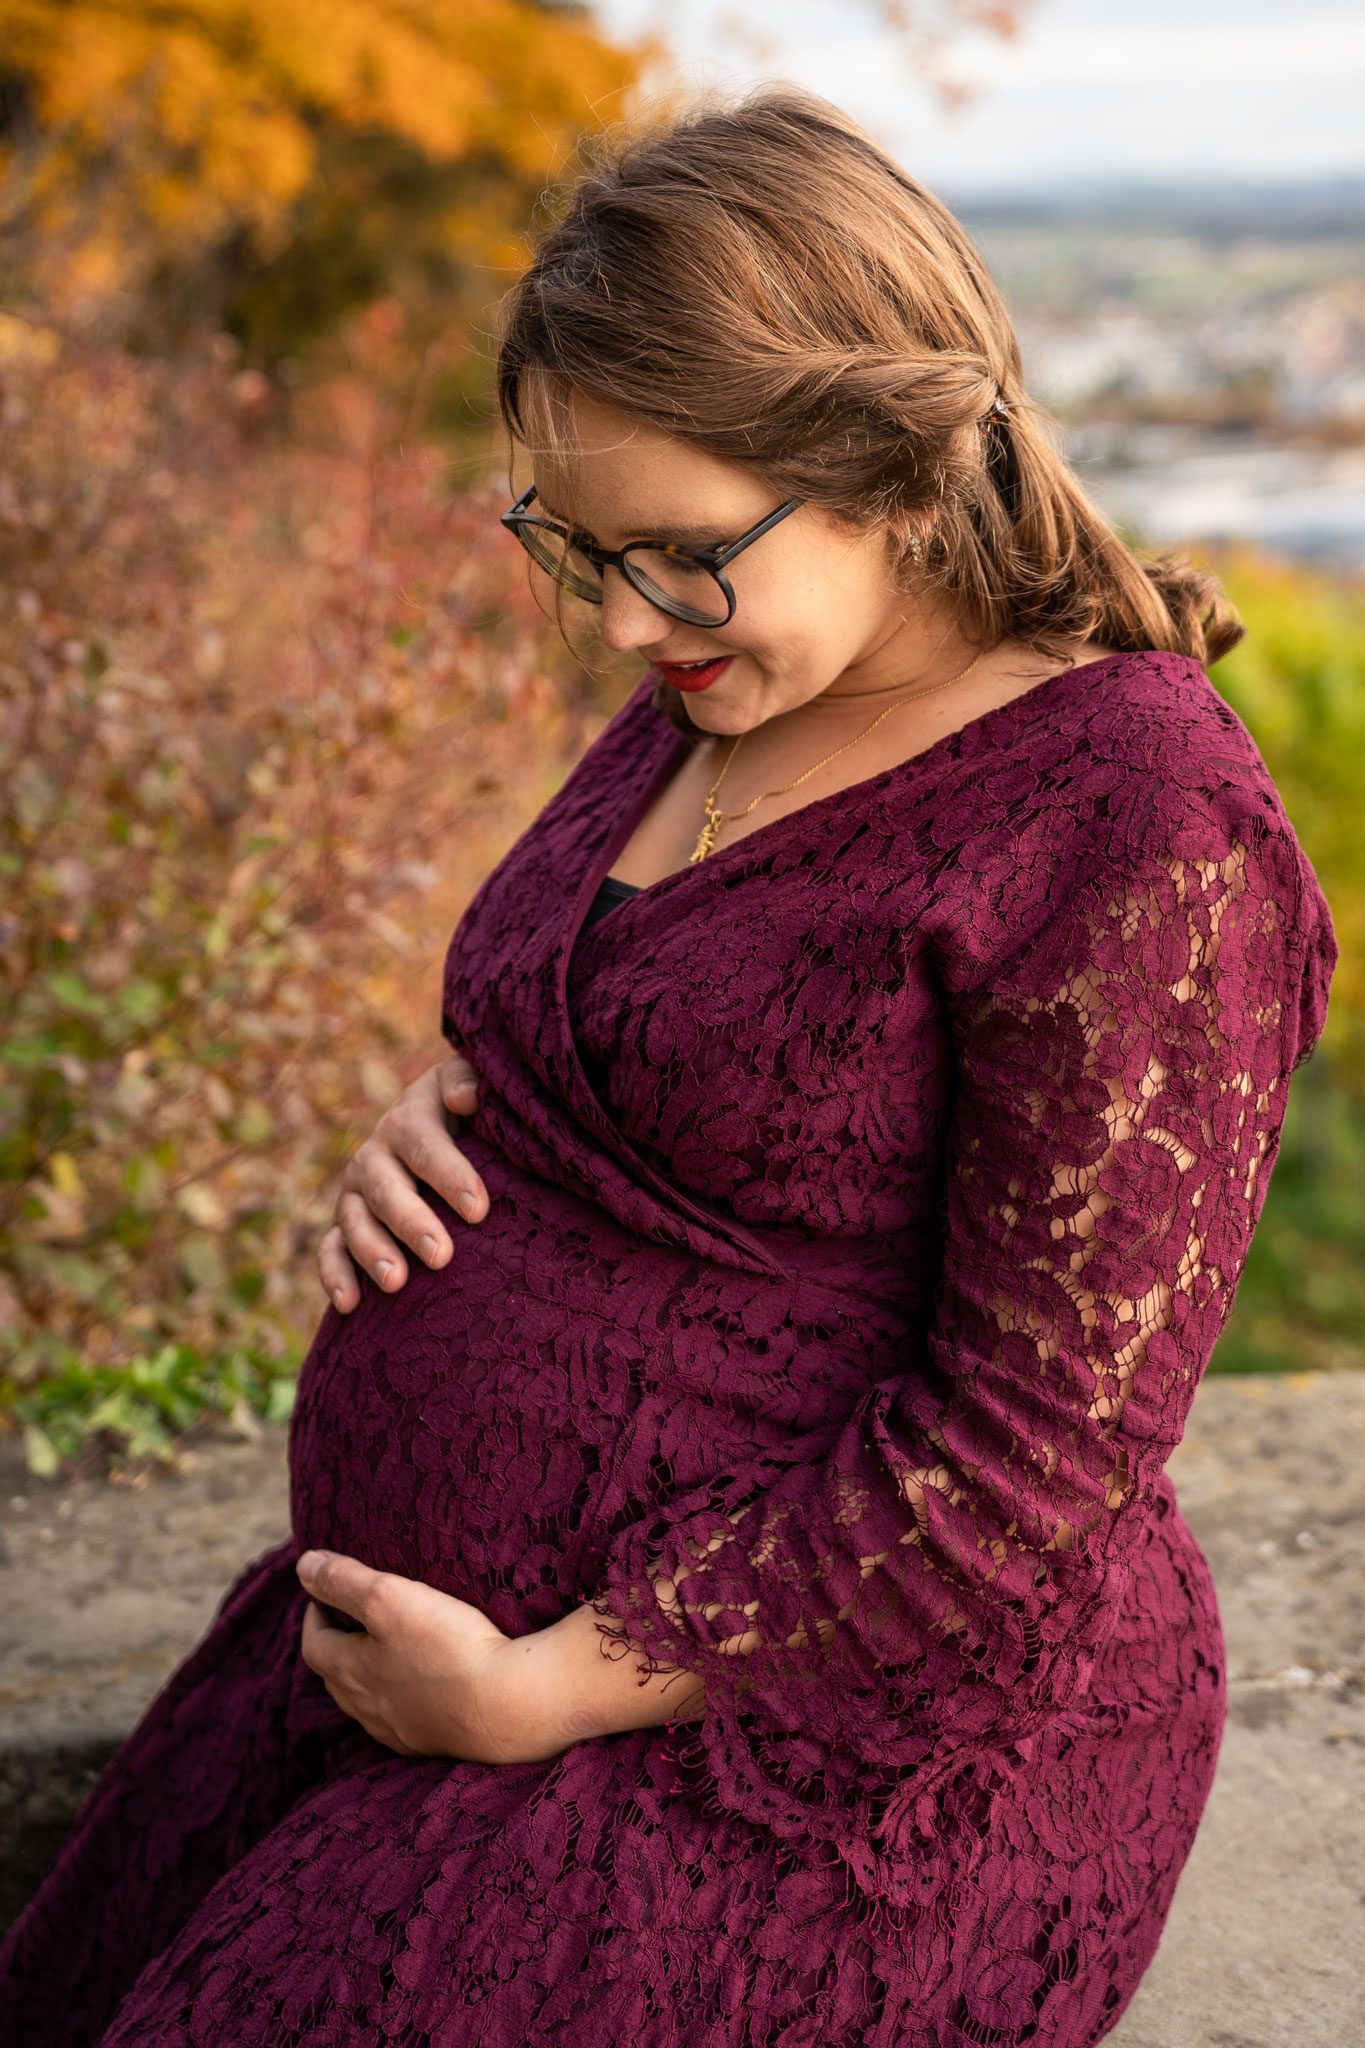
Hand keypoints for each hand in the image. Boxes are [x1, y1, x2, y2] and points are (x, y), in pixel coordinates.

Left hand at [296, 1550, 706, 1763]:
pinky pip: (404, 1719)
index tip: (326, 1592)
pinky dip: (401, 1698)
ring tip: (386, 1648)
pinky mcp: (436, 1742)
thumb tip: (304, 1566)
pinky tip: (422, 1687)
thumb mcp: (389, 1598)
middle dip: (337, 1644)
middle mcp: (368, 1709)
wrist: (510, 1706)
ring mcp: (401, 1731)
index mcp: (350, 1673)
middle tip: (351, 1617)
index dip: (315, 1614)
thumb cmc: (448, 1647)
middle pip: (336, 1677)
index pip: (314, 1645)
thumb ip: (344, 1580)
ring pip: (368, 1702)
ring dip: (367, 1674)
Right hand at [318, 1053, 489, 1312]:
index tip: (478, 1209)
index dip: (449, 1174)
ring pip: (355, 1220)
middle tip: (441, 1256)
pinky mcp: (345, 1224)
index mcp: (410, 1119)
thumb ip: (468, 1080)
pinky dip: (334, 1275)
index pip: (425, 1144)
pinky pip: (331, 1249)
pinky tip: (349, 1305)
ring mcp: (356, 1191)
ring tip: (397, 1282)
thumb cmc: (469, 1112)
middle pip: (386, 1187)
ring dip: (372, 1251)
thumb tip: (466, 1098)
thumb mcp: (468, 1084)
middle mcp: (376, 1155)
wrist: (438, 1122)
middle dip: (411, 1222)